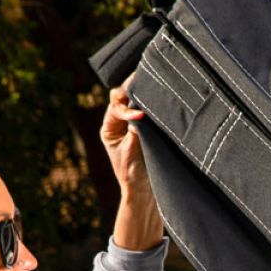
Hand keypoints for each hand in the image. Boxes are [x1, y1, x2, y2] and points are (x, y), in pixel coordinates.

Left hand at [100, 72, 152, 196]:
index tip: (141, 116)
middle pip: (123, 96)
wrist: (145, 190)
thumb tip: (139, 113)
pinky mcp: (147, 125)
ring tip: (154, 82)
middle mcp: (119, 122)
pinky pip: (148, 107)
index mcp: (109, 129)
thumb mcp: (130, 154)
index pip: (115, 108)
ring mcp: (133, 121)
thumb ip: (133, 133)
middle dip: (133, 89)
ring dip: (144, 92)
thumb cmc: (133, 177)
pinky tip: (162, 95)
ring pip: (135, 99)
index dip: (127, 109)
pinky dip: (153, 100)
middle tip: (146, 80)